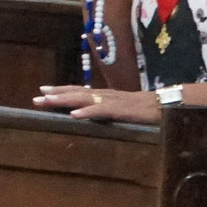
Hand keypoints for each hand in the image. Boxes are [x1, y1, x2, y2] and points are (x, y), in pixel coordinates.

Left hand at [31, 85, 159, 122]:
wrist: (169, 106)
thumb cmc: (147, 110)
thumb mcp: (123, 110)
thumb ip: (108, 112)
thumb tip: (93, 115)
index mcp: (106, 96)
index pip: (79, 91)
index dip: (61, 90)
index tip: (42, 91)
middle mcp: (106, 95)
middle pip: (76, 92)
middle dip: (56, 94)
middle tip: (36, 97)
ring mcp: (114, 101)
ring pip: (84, 99)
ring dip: (65, 99)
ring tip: (48, 101)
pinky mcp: (122, 110)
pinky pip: (102, 111)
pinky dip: (87, 112)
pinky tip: (74, 115)